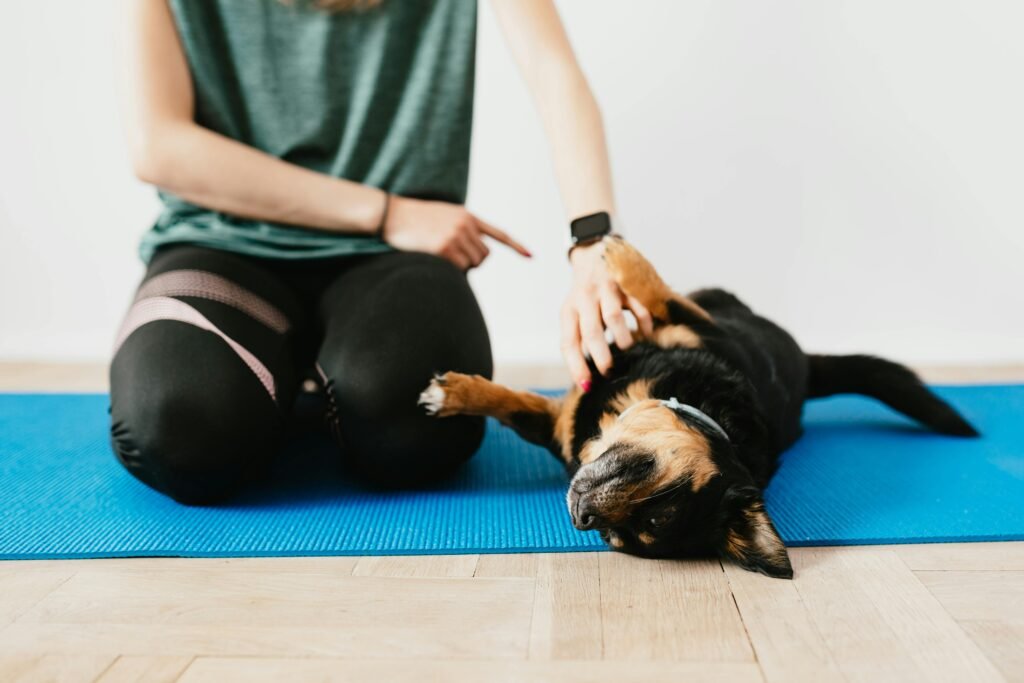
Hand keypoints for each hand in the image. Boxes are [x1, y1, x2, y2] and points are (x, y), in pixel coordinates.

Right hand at [382, 195, 530, 269]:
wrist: (392, 214)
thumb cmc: (414, 219)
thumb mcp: (443, 216)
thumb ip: (461, 229)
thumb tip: (474, 255)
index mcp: (468, 216)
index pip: (499, 233)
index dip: (516, 246)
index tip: (531, 256)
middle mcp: (466, 225)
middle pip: (484, 256)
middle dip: (473, 261)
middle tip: (452, 256)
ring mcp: (456, 236)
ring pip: (472, 264)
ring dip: (461, 266)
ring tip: (440, 253)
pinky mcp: (445, 249)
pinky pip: (458, 269)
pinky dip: (450, 270)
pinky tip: (434, 256)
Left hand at [561, 241, 653, 390]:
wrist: (595, 253)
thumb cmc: (585, 296)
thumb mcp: (575, 313)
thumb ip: (580, 338)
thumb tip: (586, 378)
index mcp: (568, 310)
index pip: (569, 342)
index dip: (576, 365)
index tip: (586, 386)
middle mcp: (584, 299)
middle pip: (591, 330)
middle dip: (601, 355)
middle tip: (610, 372)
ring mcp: (605, 289)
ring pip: (613, 316)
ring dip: (622, 338)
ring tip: (629, 352)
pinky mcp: (625, 282)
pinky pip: (637, 305)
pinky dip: (643, 323)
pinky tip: (646, 335)